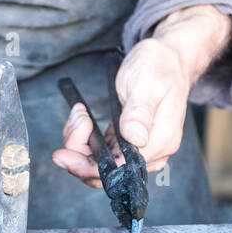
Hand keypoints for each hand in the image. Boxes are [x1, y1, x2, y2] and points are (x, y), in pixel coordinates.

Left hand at [52, 5, 231, 187]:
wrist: (167, 59)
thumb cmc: (159, 67)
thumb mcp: (146, 84)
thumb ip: (139, 113)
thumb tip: (136, 139)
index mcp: (161, 141)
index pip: (121, 169)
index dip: (89, 165)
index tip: (65, 152)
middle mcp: (153, 152)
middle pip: (108, 174)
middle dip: (79, 155)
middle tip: (72, 123)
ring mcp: (141, 149)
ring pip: (101, 164)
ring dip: (80, 144)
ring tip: (79, 113)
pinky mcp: (129, 143)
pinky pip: (102, 153)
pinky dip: (86, 140)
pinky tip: (82, 119)